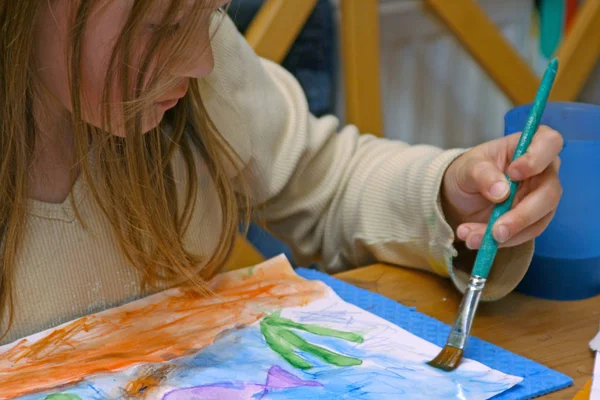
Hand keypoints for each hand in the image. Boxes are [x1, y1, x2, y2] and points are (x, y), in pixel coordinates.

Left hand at [442, 125, 562, 249]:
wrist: (460, 195)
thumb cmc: (469, 171)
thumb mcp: (468, 168)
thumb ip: (482, 174)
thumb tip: (501, 192)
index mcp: (529, 146)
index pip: (549, 143)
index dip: (537, 158)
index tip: (513, 173)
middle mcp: (542, 172)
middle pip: (549, 193)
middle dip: (522, 215)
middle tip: (496, 230)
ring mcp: (540, 198)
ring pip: (538, 220)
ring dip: (507, 234)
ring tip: (472, 238)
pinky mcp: (533, 221)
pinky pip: (524, 234)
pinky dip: (501, 242)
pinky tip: (476, 242)